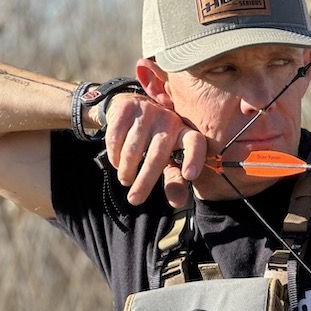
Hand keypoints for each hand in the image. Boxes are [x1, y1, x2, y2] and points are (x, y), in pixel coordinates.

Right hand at [101, 93, 205, 207]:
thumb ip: (175, 180)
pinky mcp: (126, 109)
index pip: (195, 143)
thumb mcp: (170, 158)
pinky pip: (116, 139)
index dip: (194, 158)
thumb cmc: (157, 141)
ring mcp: (148, 112)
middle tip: (135, 200)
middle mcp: (169, 120)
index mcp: (185, 133)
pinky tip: (117, 163)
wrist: (134, 107)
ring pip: (133, 149)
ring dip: (127, 170)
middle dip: (145, 181)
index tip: (189, 176)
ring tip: (126, 180)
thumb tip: (178, 203)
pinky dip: (115, 156)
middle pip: (157, 155)